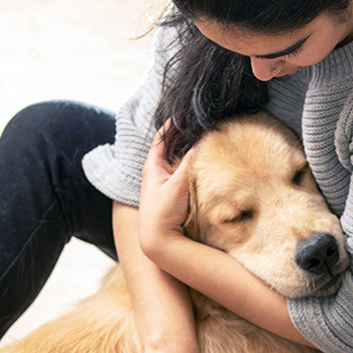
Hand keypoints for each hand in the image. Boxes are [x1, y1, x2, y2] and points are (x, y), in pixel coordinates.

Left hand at [138, 123, 193, 256]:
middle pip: (168, 146)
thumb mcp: (177, 185)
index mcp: (152, 167)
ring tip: (199, 134)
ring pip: (175, 158)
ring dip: (185, 147)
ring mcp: (163, 182)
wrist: (158, 240)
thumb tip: (200, 142)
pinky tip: (199, 159)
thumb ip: (189, 163)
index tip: (183, 113)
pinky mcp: (171, 192)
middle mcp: (156, 172)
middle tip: (195, 121)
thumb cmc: (162, 213)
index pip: (161, 138)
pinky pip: (180, 170)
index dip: (171, 124)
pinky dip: (189, 161)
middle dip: (180, 133)